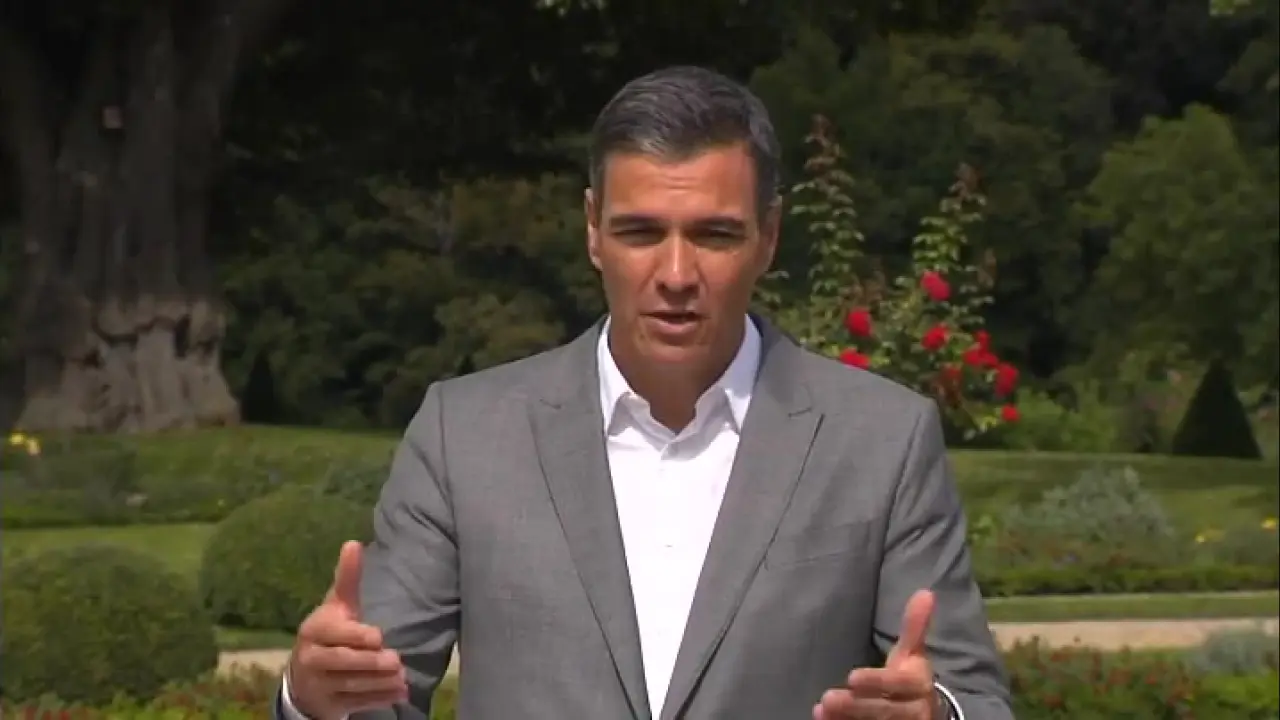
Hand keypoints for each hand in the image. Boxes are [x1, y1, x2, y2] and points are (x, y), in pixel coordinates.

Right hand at [288, 541, 408, 718]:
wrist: (305, 676)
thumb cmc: (329, 633)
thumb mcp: (336, 606)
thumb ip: (347, 579)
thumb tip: (353, 543)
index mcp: (314, 631)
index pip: (333, 634)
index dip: (354, 635)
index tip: (378, 635)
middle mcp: (311, 658)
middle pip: (341, 662)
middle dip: (369, 662)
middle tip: (396, 660)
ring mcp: (319, 684)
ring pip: (350, 685)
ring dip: (378, 683)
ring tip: (402, 677)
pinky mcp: (330, 704)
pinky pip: (356, 703)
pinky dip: (378, 699)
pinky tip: (399, 693)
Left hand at [814, 590, 944, 719]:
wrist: (926, 713)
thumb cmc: (911, 678)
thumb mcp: (913, 653)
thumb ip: (915, 626)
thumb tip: (926, 592)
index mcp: (918, 685)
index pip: (897, 684)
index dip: (876, 682)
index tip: (852, 677)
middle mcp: (912, 710)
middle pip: (883, 710)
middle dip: (855, 705)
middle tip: (827, 698)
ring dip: (846, 719)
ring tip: (821, 709)